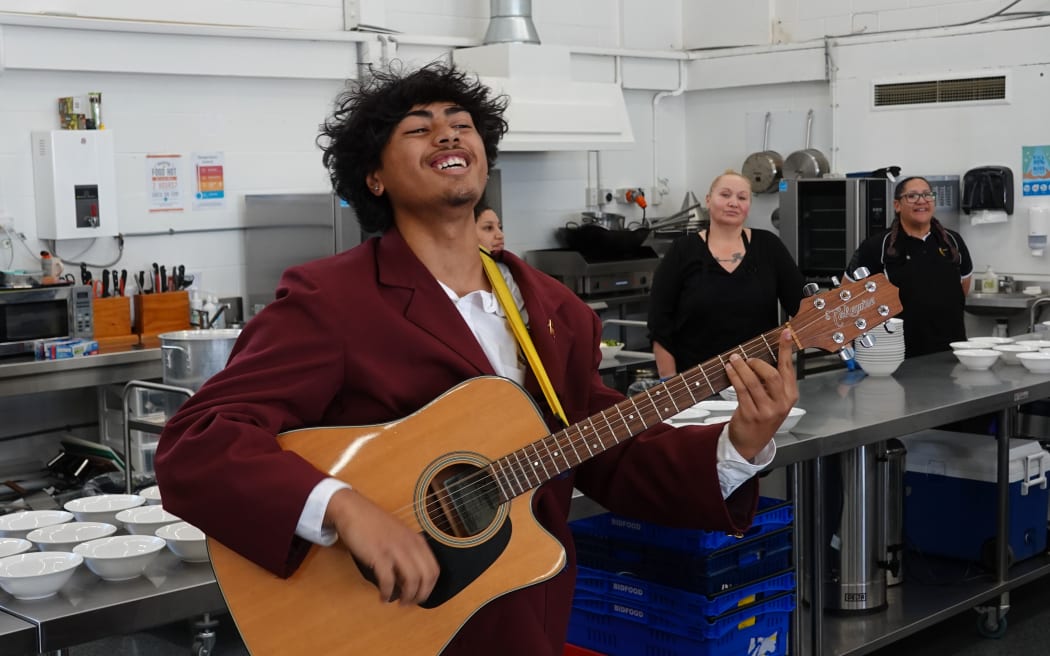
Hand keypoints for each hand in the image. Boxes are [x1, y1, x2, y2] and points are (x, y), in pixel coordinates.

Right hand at [324, 488, 439, 605]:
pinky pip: (388, 581)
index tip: (421, 595)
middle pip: (426, 577)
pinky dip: (387, 593)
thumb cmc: (373, 524)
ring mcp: (394, 549)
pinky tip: (383, 597)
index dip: (429, 587)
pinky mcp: (378, 555)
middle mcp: (409, 544)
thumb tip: (409, 578)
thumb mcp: (399, 535)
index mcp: (416, 540)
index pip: (434, 569)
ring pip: (411, 580)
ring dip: (407, 596)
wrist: (353, 510)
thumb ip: (407, 551)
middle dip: (420, 595)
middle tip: (410, 603)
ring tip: (399, 602)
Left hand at [725, 329, 797, 459]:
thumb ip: (773, 382)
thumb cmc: (763, 418)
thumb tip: (762, 357)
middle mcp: (781, 403)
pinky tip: (729, 370)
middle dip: (757, 362)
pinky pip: (741, 390)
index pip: (788, 368)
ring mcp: (766, 410)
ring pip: (753, 382)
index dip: (785, 350)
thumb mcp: (775, 400)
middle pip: (772, 375)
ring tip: (734, 360)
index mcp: (790, 396)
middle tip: (747, 358)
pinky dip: (734, 376)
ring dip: (741, 367)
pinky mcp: (750, 413)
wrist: (751, 442)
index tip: (785, 334)